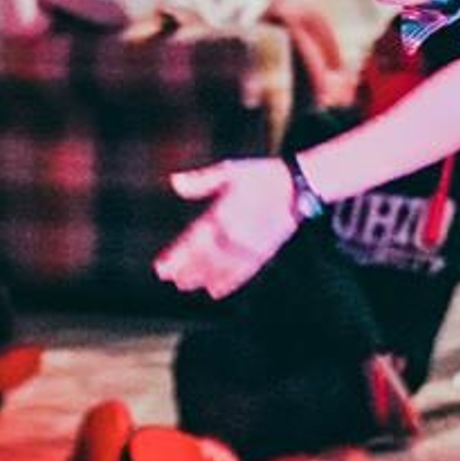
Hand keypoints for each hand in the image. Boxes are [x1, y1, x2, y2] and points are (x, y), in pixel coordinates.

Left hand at [153, 158, 296, 297]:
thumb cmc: (262, 176)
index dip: (176, 256)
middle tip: (169, 277)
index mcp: (224, 213)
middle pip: (204, 259)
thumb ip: (201, 180)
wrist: (299, 186)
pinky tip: (216, 290)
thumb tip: (175, 182)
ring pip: (221, 269)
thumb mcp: (230, 170)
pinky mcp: (263, 253)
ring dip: (202, 278)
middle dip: (184, 269)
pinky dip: (228, 283)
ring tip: (185, 284)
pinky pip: (243, 273)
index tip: (161, 267)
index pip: (193, 241)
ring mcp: (250, 246)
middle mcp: (235, 234)